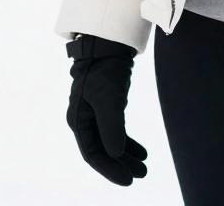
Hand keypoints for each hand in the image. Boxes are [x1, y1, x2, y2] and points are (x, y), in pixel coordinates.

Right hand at [65, 34, 148, 184]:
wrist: (109, 44)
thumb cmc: (105, 69)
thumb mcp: (109, 98)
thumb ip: (111, 126)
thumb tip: (116, 154)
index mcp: (78, 120)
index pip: (93, 154)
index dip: (110, 169)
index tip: (128, 179)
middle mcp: (84, 120)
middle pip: (102, 151)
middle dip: (121, 165)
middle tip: (141, 175)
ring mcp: (95, 114)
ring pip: (111, 142)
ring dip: (126, 156)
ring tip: (144, 168)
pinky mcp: (107, 107)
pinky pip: (117, 131)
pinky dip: (128, 143)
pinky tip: (142, 152)